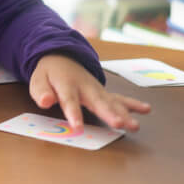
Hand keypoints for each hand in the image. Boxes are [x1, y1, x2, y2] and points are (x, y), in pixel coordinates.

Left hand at [29, 54, 150, 131]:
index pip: (70, 100)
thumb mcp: (37, 80)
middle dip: (109, 113)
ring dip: (124, 113)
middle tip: (119, 124)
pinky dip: (132, 104)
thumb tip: (45, 101)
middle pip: (97, 101)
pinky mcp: (104, 93)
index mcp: (67, 84)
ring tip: (134, 125)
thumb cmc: (49, 73)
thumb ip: (41, 92)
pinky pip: (119, 98)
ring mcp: (97, 90)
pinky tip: (146, 109)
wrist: (61, 56)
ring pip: (112, 102)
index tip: (77, 127)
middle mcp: (86, 87)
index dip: (73, 114)